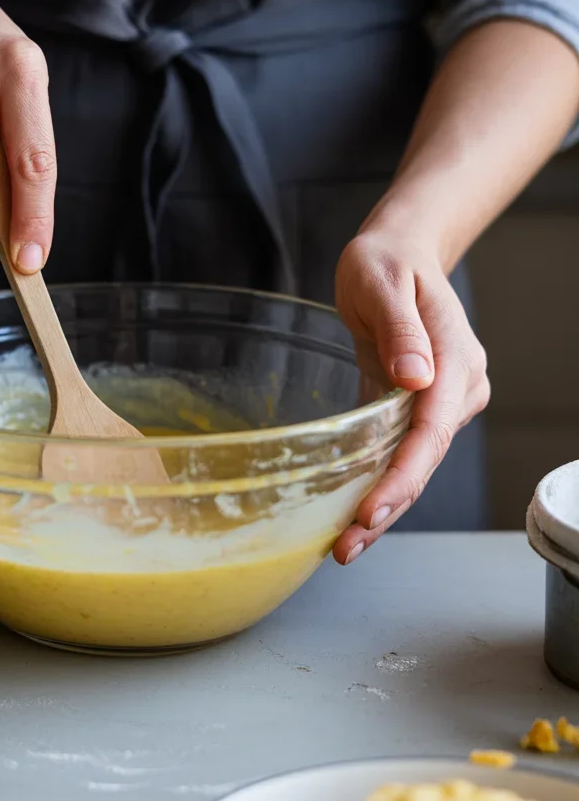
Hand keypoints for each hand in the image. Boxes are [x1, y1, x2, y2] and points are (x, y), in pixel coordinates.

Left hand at [332, 228, 489, 563]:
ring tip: (344, 545)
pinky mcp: (422, 407)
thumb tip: (417, 376)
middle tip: (345, 547)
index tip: (371, 510)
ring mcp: (443, 401)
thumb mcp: (382, 283)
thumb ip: (401, 330)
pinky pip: (402, 453)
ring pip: (414, 464)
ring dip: (382, 505)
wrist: (399, 253)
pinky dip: (379, 483)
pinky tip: (353, 513)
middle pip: (424, 460)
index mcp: (453, 361)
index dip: (402, 477)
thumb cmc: (385, 263)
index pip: (431, 432)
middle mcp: (457, 388)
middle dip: (387, 507)